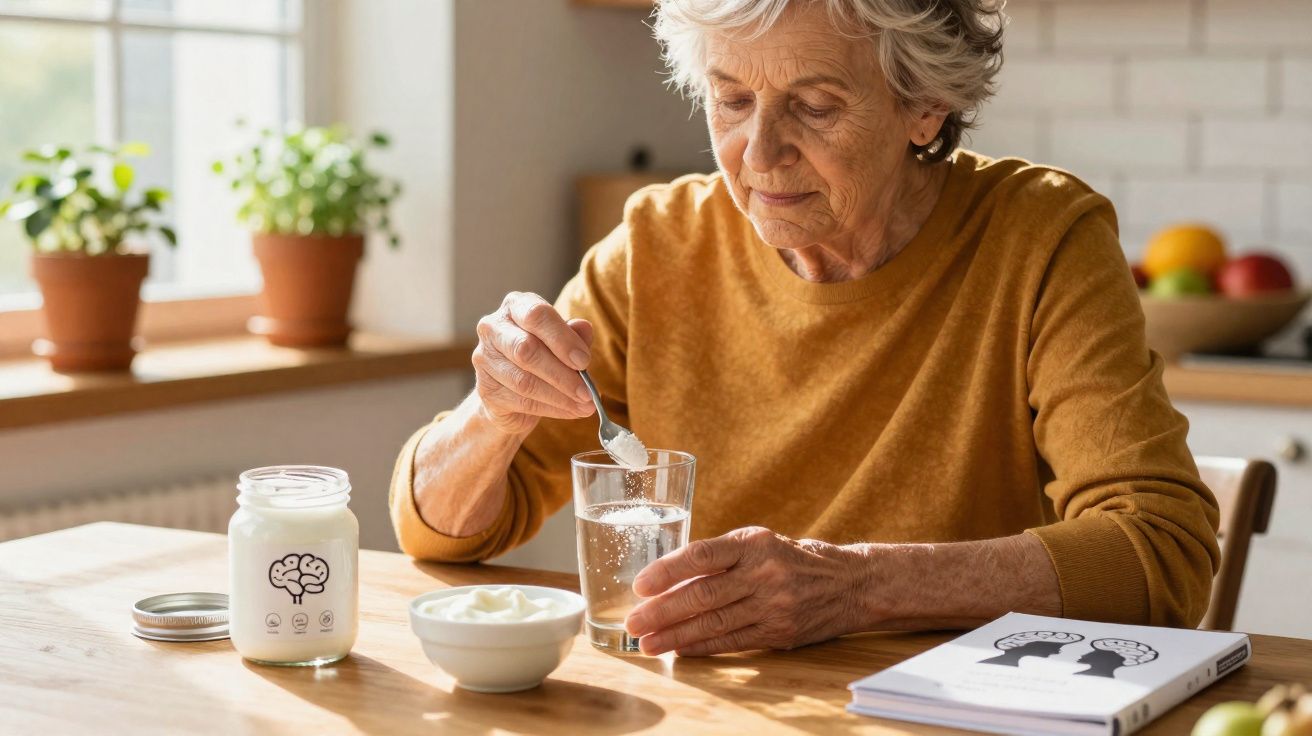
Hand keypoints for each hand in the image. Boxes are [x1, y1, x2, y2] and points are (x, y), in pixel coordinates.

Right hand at [473, 292, 595, 434]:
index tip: (584, 361)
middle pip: (526, 349)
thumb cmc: (543, 356)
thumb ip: (573, 334)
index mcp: (516, 306)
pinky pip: (521, 401)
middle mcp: (493, 328)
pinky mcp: (486, 390)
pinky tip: (570, 411)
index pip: (536, 314)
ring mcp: (484, 359)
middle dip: (562, 373)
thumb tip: (584, 327)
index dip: (562, 339)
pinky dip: (551, 408)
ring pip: (523, 380)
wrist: (513, 392)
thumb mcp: (562, 341)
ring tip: (585, 405)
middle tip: (588, 391)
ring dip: (560, 396)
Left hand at [623, 526, 867, 655]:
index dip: (668, 570)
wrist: (850, 583)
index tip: (641, 585)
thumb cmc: (791, 558)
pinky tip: (680, 649)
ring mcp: (773, 605)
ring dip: (676, 635)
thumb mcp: (760, 542)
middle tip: (634, 623)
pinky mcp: (779, 633)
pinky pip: (733, 642)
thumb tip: (668, 578)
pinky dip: (702, 646)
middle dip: (663, 611)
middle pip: (704, 595)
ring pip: (715, 623)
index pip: (703, 554)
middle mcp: (764, 573)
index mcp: (754, 543)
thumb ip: (721, 556)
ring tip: (648, 643)